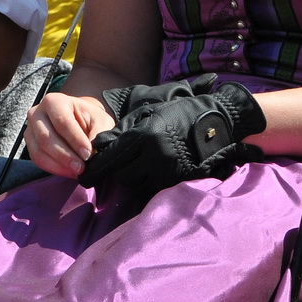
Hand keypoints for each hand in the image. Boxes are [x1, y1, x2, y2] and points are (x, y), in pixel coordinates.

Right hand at [26, 92, 115, 177]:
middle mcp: (37, 113)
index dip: (75, 140)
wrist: (78, 120)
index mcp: (54, 101)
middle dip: (65, 156)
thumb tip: (93, 150)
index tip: (88, 154)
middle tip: (82, 168)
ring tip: (76, 172)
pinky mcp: (30, 144)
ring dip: (59, 165)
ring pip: (39, 151)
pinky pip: (37, 159)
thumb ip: (99, 132)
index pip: (62, 122)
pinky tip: (68, 172)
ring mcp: (30, 129)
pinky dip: (53, 168)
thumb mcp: (100, 120)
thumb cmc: (89, 119)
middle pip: (46, 138)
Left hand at [78, 77, 266, 194]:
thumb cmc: (178, 113)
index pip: (111, 159)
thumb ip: (123, 129)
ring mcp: (168, 170)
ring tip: (140, 166)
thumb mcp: (148, 113)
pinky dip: (150, 183)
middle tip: (122, 165)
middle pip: (122, 176)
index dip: (97, 170)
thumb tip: (99, 145)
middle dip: (119, 172)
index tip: (87, 177)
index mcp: (143, 135)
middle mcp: (154, 155)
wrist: (215, 123)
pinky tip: (153, 172)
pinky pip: (155, 188)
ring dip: (134, 178)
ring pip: (138, 184)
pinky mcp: (179, 180)